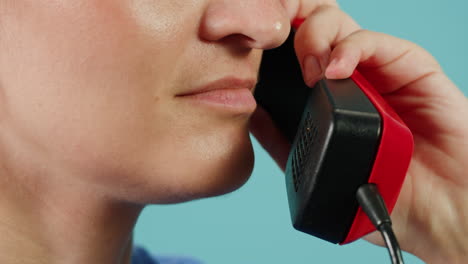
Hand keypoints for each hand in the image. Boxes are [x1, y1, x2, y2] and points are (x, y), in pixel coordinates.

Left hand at [250, 4, 467, 263]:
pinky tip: (334, 70)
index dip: (275, 49)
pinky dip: (348, 49)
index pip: (296, 57)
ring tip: (309, 71)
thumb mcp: (324, 169)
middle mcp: (352, 80)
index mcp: (329, 99)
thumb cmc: (387, 192)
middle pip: (313, 36)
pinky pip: (373, 42)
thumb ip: (286, 143)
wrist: (438, 210)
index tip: (254, 57)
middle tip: (281, 62)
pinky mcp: (409, 67)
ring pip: (339, 29)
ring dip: (315, 41)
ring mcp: (379, 71)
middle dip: (291, 39)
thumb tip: (253, 115)